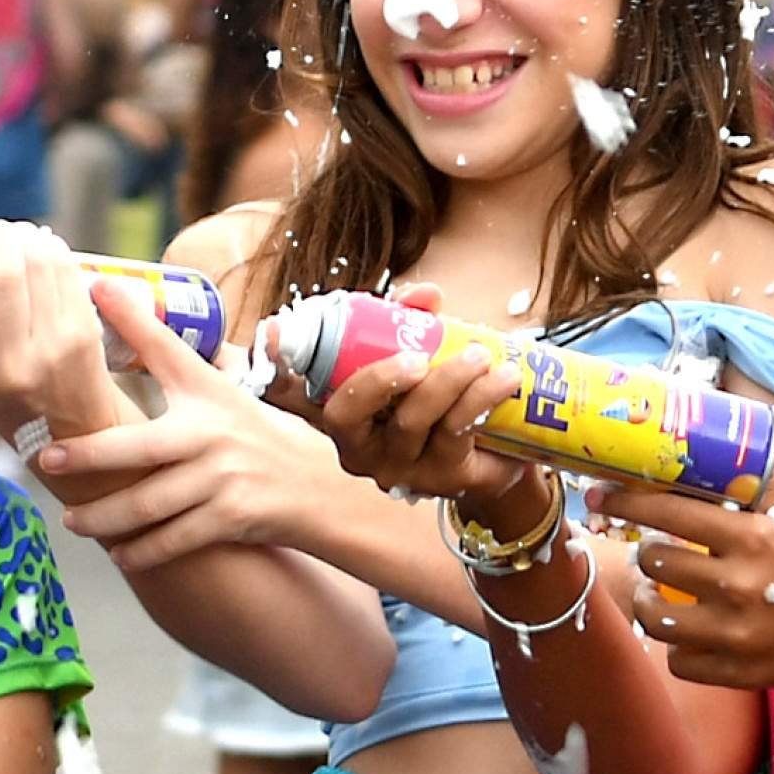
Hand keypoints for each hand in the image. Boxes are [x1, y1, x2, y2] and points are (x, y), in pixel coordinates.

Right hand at [0, 220, 126, 445]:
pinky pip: (64, 269)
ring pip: (39, 261)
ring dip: (25, 236)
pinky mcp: (83, 332)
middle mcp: (9, 365)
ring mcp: (53, 348)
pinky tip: (40, 250)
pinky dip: (50, 249)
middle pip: (2, 274)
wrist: (68, 429)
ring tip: (15, 239)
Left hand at [31, 282, 366, 569]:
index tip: (95, 288)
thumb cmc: (254, 433)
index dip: (133, 318)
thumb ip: (169, 359)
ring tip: (72, 520)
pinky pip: (176, 540)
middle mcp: (212, 433)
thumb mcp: (218, 390)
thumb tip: (116, 304)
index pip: (165, 347)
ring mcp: (222, 479)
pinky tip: (120, 554)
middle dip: (89, 455)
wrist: (317, 485)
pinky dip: (144, 551)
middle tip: (46, 459)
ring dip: (104, 516)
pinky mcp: (233, 518)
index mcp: (207, 392)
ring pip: (149, 504)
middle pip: (139, 447)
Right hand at [278, 282, 528, 504]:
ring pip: (411, 420)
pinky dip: (480, 397)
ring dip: (448, 380)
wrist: (498, 452)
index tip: (269, 332)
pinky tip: (504, 379)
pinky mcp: (442, 478)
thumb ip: (414, 321)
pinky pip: (456, 432)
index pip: (291, 394)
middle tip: (417, 356)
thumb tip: (424, 295)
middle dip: (377, 379)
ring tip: (480, 355)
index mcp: (343, 410)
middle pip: (345, 414)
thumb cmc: (446, 398)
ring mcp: (397, 465)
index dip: (271, 366)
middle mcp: (358, 444)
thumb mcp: (425, 353)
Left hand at [598, 485, 773, 692]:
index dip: (626, 502)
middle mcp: (741, 585)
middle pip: (653, 563)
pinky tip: (687, 632)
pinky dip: (675, 647)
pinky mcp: (739, 673)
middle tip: (652, 552)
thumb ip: (754, 490)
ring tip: (657, 593)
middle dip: (646, 553)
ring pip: (653, 616)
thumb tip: (714, 453)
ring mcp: (738, 634)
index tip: (601, 494)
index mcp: (753, 539)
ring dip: (647, 601)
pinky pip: (677, 661)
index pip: (668, 512)